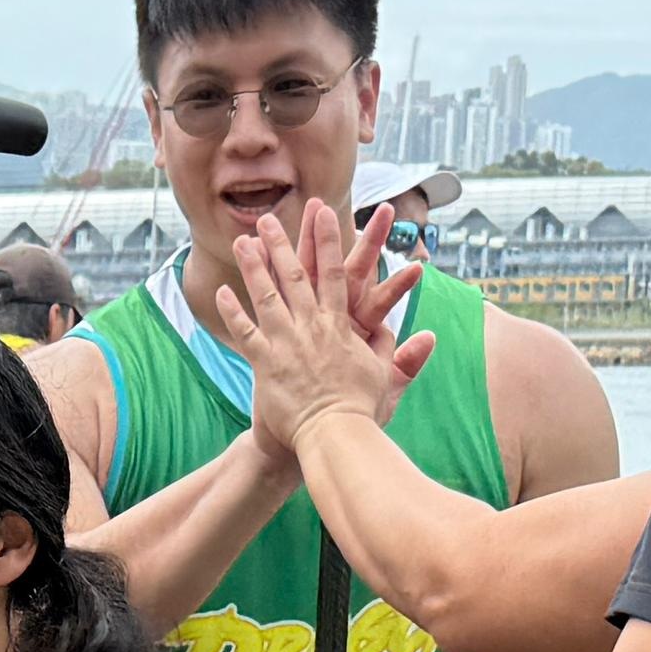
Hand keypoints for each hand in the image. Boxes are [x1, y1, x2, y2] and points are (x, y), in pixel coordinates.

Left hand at [214, 211, 424, 445]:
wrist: (334, 438)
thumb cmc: (362, 412)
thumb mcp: (387, 381)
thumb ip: (404, 357)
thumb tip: (428, 339)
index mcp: (341, 326)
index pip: (335, 273)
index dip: (328, 241)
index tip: (322, 213)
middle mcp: (312, 328)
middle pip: (295, 277)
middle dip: (282, 244)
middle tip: (269, 219)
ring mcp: (287, 344)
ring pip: (267, 296)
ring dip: (253, 267)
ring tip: (240, 242)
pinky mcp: (266, 364)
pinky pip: (245, 333)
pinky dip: (234, 313)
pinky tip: (221, 292)